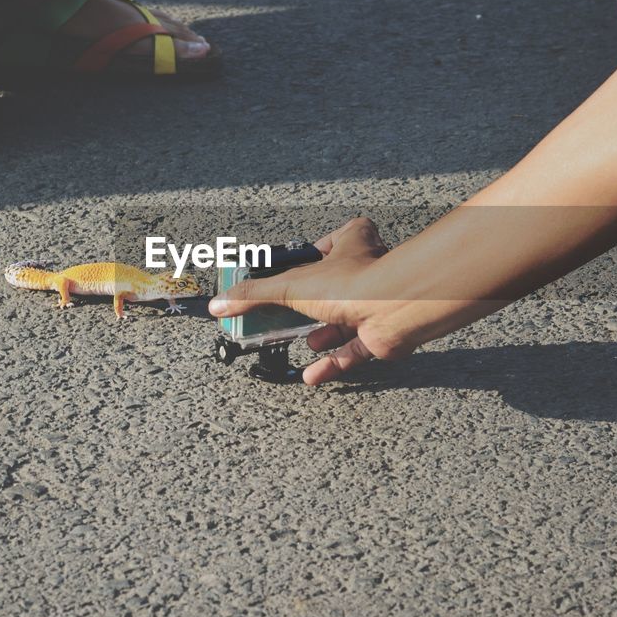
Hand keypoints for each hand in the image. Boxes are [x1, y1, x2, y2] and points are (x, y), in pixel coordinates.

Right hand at [209, 218, 411, 384]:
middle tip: (288, 313)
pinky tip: (310, 375)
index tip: (293, 266)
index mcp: (353, 243)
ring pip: (347, 320)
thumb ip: (254, 295)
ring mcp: (376, 304)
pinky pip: (354, 351)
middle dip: (313, 302)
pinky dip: (332, 363)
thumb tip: (220, 305)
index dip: (316, 252)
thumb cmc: (353, 282)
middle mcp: (368, 271)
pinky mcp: (380, 335)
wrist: (397, 309)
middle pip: (336, 285)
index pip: (334, 241)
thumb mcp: (291, 284)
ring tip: (305, 341)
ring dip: (324, 334)